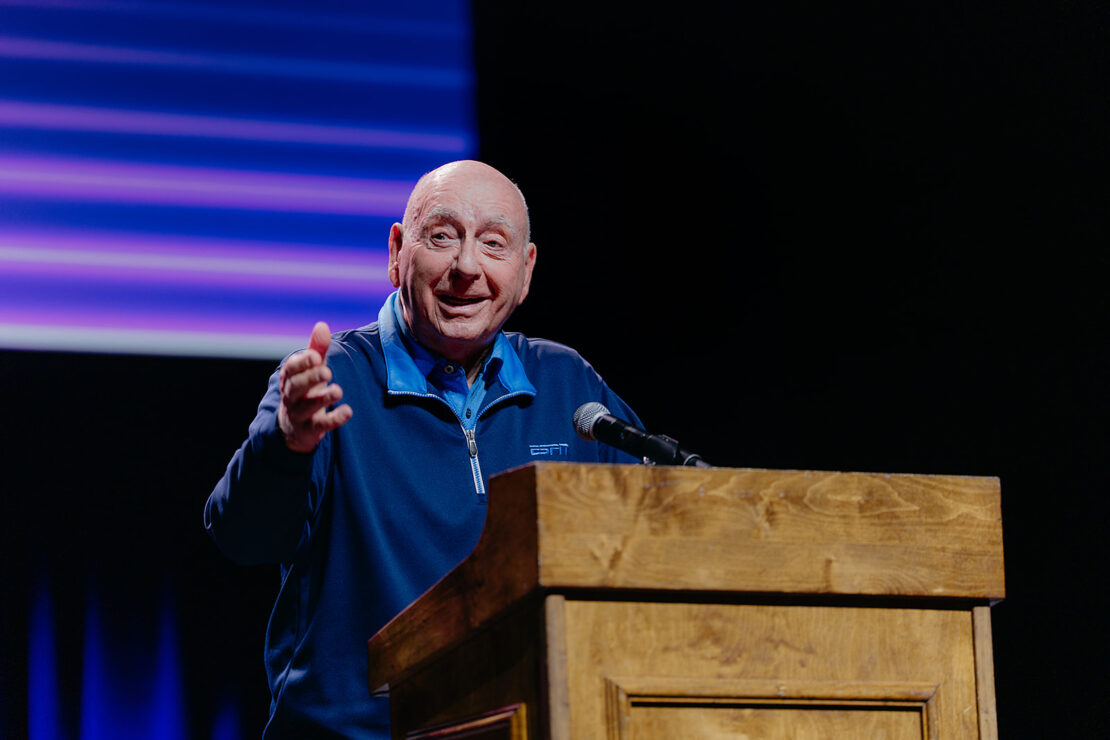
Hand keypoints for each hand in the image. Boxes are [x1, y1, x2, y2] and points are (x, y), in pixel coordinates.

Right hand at [277, 322, 352, 452]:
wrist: (294, 427)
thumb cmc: (306, 389)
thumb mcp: (311, 369)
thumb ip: (317, 348)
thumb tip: (322, 325)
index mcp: (290, 378)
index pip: (291, 369)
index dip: (302, 362)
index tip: (316, 356)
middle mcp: (290, 396)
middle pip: (295, 387)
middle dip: (310, 378)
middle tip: (326, 371)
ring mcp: (298, 414)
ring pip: (306, 406)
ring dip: (322, 399)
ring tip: (338, 391)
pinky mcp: (309, 430)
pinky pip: (320, 426)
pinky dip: (334, 419)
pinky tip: (348, 411)